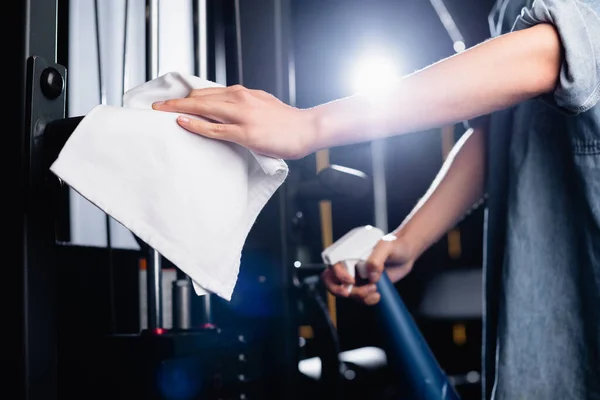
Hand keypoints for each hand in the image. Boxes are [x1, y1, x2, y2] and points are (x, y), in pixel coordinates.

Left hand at [152, 85, 315, 159]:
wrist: (307, 128)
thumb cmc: (286, 122)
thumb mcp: (262, 105)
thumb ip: (243, 106)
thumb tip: (226, 111)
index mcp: (243, 93)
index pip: (207, 92)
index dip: (187, 97)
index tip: (172, 101)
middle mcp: (240, 99)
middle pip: (199, 97)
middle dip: (175, 101)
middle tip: (157, 107)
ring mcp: (242, 115)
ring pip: (203, 108)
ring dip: (179, 109)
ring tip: (161, 113)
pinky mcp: (245, 133)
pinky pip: (214, 128)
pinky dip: (196, 124)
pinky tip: (182, 122)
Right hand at [321, 234, 416, 305]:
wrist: (406, 254)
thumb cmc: (395, 245)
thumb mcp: (387, 246)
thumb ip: (377, 258)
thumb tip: (371, 276)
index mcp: (349, 252)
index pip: (332, 264)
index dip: (337, 274)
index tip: (351, 280)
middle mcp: (349, 266)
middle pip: (332, 281)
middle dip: (340, 290)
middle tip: (351, 293)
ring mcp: (356, 277)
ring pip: (347, 293)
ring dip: (359, 296)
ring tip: (375, 290)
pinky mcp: (365, 287)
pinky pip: (359, 299)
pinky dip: (367, 301)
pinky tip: (378, 296)